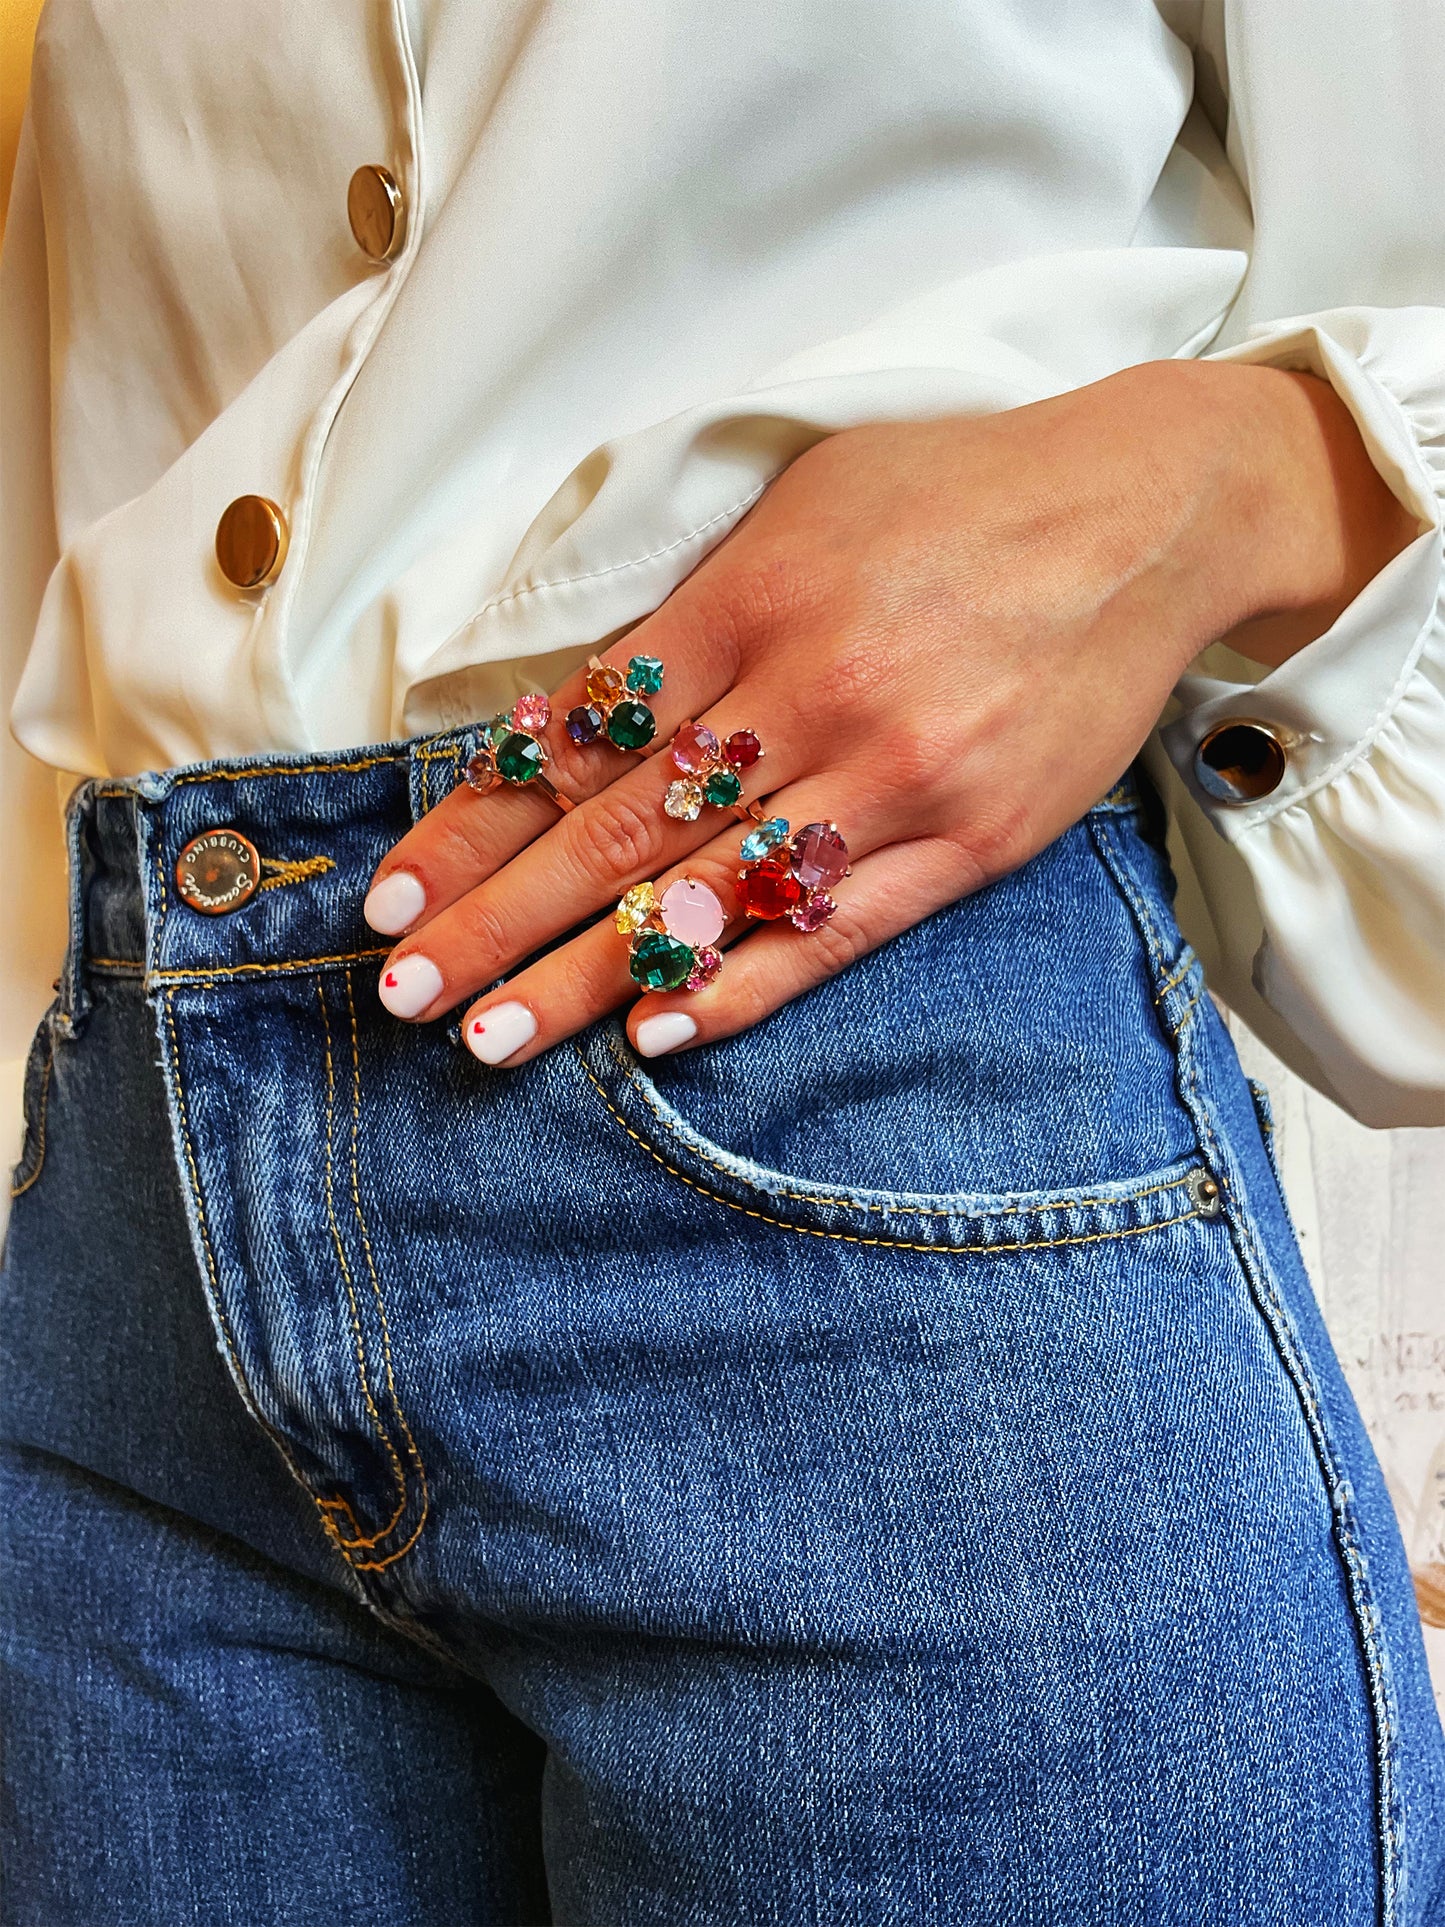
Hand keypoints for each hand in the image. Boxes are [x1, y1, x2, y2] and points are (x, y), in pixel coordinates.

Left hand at [362, 358, 1417, 1063]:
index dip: (478, 819)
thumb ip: (693, 617)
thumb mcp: (801, 509)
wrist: (1143, 514)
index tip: (400, 887)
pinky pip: (838, 929)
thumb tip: (581, 722)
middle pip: (621, 827)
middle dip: (498, 917)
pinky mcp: (972, 838)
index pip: (580, 734)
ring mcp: (895, 773)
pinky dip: (744, 982)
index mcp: (752, 598)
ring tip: (491, 1039)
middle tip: (404, 990)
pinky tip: (658, 1032)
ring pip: (713, 892)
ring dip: (589, 974)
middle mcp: (812, 691)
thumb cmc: (956, 498)